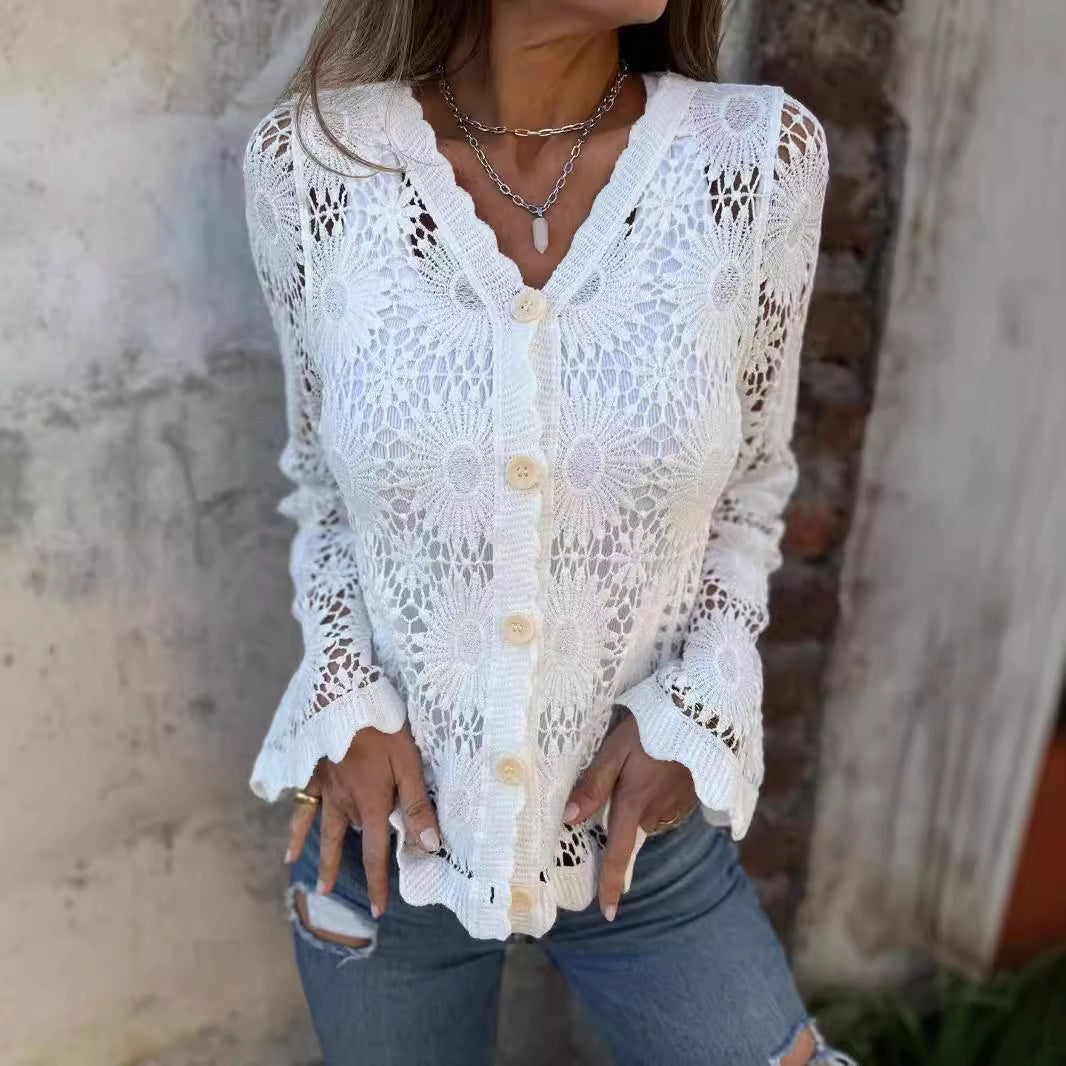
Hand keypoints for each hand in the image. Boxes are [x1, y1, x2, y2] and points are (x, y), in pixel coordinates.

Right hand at [286, 724, 439, 918]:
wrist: (343, 697)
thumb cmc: (382, 727)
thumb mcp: (408, 763)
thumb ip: (417, 804)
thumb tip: (429, 846)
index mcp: (370, 803)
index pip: (375, 852)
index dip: (376, 883)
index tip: (377, 910)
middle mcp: (344, 803)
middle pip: (346, 843)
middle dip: (345, 872)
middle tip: (334, 898)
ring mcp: (325, 789)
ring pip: (323, 829)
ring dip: (320, 856)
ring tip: (315, 884)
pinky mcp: (311, 773)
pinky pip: (301, 807)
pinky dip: (295, 827)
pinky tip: (289, 845)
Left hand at [563, 709, 696, 921]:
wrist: (704, 714)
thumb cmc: (652, 730)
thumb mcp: (615, 751)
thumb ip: (593, 785)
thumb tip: (569, 819)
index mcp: (634, 806)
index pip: (618, 855)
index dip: (610, 884)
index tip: (607, 913)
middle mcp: (657, 813)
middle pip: (630, 834)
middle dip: (620, 831)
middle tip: (614, 810)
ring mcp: (677, 806)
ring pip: (648, 819)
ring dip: (638, 808)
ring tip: (636, 774)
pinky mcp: (691, 796)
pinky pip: (664, 807)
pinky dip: (654, 798)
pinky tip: (654, 771)